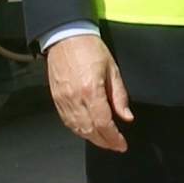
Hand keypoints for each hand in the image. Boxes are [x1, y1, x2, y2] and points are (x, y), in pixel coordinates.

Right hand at [44, 35, 132, 152]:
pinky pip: (68, 122)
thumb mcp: (112, 69)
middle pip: (90, 131)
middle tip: (116, 146)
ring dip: (92, 138)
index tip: (122, 144)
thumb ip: (119, 96)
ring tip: (105, 141)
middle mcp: (75, 99)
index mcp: (91, 91)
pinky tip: (88, 131)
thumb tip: (126, 117)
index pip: (103, 124)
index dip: (114, 138)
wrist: (66, 36)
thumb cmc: (90, 49)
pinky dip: (79, 130)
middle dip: (105, 142)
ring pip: (78, 129)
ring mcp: (63, 100)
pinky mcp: (56, 99)